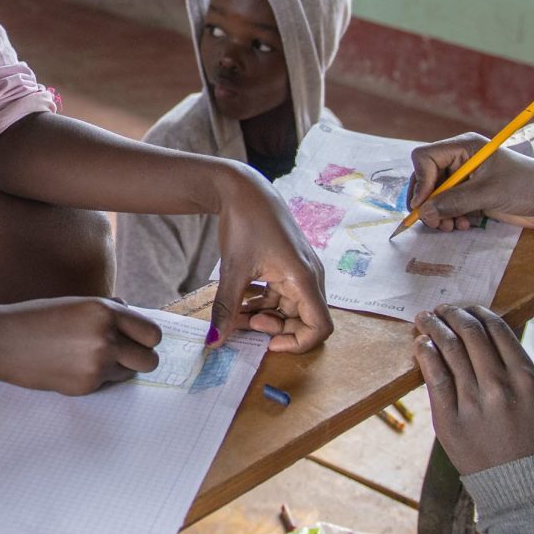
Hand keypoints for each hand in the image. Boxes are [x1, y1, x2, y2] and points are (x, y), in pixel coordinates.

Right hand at [0, 298, 162, 393]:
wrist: (3, 340)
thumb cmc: (38, 318)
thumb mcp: (77, 304)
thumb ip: (109, 310)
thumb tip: (135, 317)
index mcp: (105, 311)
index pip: (152, 333)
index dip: (147, 339)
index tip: (138, 341)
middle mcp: (106, 337)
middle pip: (150, 360)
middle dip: (141, 359)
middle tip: (124, 356)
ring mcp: (97, 364)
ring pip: (129, 374)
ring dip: (118, 369)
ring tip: (89, 358)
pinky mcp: (85, 385)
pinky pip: (105, 384)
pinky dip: (95, 378)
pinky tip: (70, 367)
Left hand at [211, 165, 332, 352]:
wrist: (244, 189)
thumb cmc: (245, 223)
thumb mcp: (233, 271)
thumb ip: (226, 309)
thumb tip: (214, 342)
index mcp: (304, 279)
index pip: (319, 328)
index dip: (297, 343)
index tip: (267, 342)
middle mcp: (309, 277)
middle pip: (304, 321)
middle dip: (274, 329)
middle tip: (244, 322)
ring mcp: (301, 271)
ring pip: (290, 309)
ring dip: (265, 317)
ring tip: (234, 314)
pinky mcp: (289, 267)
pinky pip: (282, 296)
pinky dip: (262, 303)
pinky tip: (239, 300)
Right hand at [405, 136, 533, 232]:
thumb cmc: (527, 186)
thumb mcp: (489, 192)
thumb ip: (454, 201)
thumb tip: (424, 211)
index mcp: (464, 147)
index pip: (425, 158)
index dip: (420, 181)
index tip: (423, 205)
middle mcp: (461, 161)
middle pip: (426, 179)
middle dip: (429, 202)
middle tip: (435, 223)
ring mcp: (467, 179)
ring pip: (436, 196)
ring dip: (439, 214)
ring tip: (453, 226)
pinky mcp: (473, 196)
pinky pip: (449, 207)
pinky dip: (451, 218)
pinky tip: (465, 225)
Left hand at [413, 303, 533, 474]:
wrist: (520, 486)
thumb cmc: (527, 440)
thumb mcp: (531, 397)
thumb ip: (509, 367)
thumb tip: (481, 333)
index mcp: (525, 377)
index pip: (497, 328)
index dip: (477, 312)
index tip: (466, 308)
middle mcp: (499, 386)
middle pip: (470, 333)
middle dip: (453, 314)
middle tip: (442, 309)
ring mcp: (473, 403)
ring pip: (448, 349)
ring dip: (434, 327)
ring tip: (425, 319)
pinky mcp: (449, 420)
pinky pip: (434, 377)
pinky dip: (426, 354)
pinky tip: (422, 344)